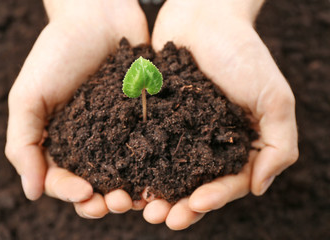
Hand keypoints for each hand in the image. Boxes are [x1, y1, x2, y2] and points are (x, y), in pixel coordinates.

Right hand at [5, 0, 148, 217]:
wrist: (98, 16)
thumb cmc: (58, 53)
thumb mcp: (29, 96)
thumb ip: (24, 143)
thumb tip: (31, 193)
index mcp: (61, 142)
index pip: (62, 179)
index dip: (70, 192)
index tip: (85, 193)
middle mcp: (91, 144)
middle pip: (96, 184)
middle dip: (104, 200)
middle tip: (117, 203)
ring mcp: (120, 133)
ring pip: (126, 174)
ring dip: (131, 191)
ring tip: (138, 198)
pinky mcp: (144, 120)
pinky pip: (151, 149)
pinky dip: (155, 166)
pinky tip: (163, 177)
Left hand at [144, 0, 298, 229]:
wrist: (203, 14)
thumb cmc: (242, 52)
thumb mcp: (273, 97)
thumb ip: (278, 144)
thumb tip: (260, 187)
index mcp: (235, 144)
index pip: (227, 182)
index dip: (213, 198)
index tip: (195, 204)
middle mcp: (205, 142)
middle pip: (191, 184)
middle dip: (176, 204)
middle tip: (158, 218)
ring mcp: (177, 131)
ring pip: (163, 171)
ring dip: (150, 192)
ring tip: (135, 206)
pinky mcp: (152, 117)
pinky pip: (142, 145)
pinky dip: (132, 163)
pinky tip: (120, 176)